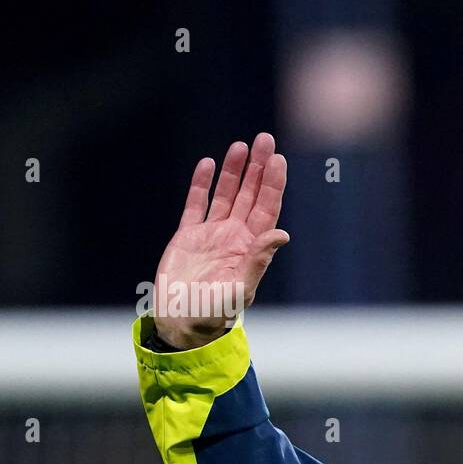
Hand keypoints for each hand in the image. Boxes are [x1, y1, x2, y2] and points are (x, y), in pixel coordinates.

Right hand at [153, 133, 288, 348]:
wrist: (181, 324)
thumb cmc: (214, 315)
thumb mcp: (240, 289)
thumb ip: (259, 261)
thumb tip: (281, 234)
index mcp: (251, 249)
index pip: (267, 209)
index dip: (273, 184)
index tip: (277, 159)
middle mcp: (235, 238)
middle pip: (250, 195)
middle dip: (258, 168)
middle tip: (265, 139)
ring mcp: (211, 235)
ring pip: (226, 195)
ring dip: (233, 171)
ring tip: (240, 145)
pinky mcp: (187, 237)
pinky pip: (196, 204)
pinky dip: (202, 185)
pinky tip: (208, 164)